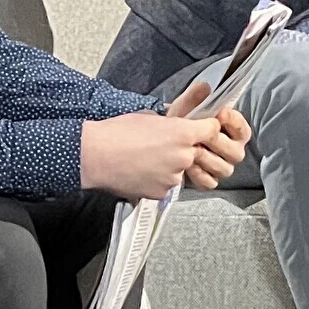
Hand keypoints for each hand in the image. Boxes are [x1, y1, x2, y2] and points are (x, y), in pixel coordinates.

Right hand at [78, 81, 246, 198]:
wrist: (95, 156)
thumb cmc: (117, 133)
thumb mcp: (150, 116)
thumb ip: (174, 119)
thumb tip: (182, 119)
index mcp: (183, 133)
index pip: (213, 130)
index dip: (207, 128)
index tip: (203, 128)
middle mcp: (183, 156)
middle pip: (199, 153)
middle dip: (189, 149)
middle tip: (167, 145)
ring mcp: (173, 177)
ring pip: (183, 170)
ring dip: (172, 166)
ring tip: (148, 159)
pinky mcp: (162, 192)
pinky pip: (168, 185)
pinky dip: (159, 179)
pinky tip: (142, 171)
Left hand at [166, 77, 249, 189]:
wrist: (165, 140)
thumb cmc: (182, 122)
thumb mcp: (186, 106)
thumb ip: (195, 96)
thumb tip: (205, 86)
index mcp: (233, 132)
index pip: (244, 131)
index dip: (234, 123)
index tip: (219, 114)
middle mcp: (232, 151)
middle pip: (236, 153)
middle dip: (217, 143)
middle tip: (200, 135)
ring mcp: (221, 168)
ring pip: (224, 169)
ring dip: (206, 158)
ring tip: (190, 149)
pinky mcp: (208, 181)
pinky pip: (209, 182)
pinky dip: (197, 174)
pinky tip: (186, 165)